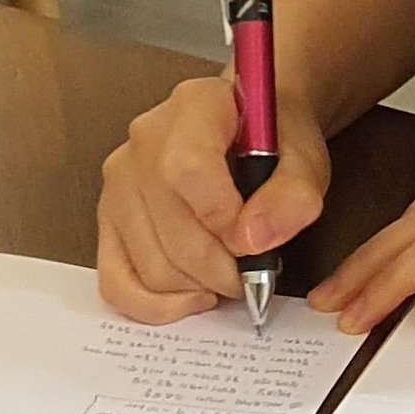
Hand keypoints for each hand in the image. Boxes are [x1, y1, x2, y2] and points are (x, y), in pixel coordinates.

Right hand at [97, 77, 330, 323]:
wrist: (248, 130)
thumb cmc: (276, 143)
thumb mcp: (304, 161)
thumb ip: (292, 195)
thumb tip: (254, 239)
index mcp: (194, 108)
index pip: (189, 173)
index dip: (225, 221)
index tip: (255, 243)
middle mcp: (144, 141)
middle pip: (170, 230)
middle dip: (221, 270)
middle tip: (254, 273)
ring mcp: (120, 181)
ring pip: (149, 264)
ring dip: (197, 287)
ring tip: (229, 275)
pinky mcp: (109, 218)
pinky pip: (115, 280)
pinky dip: (155, 305)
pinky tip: (193, 299)